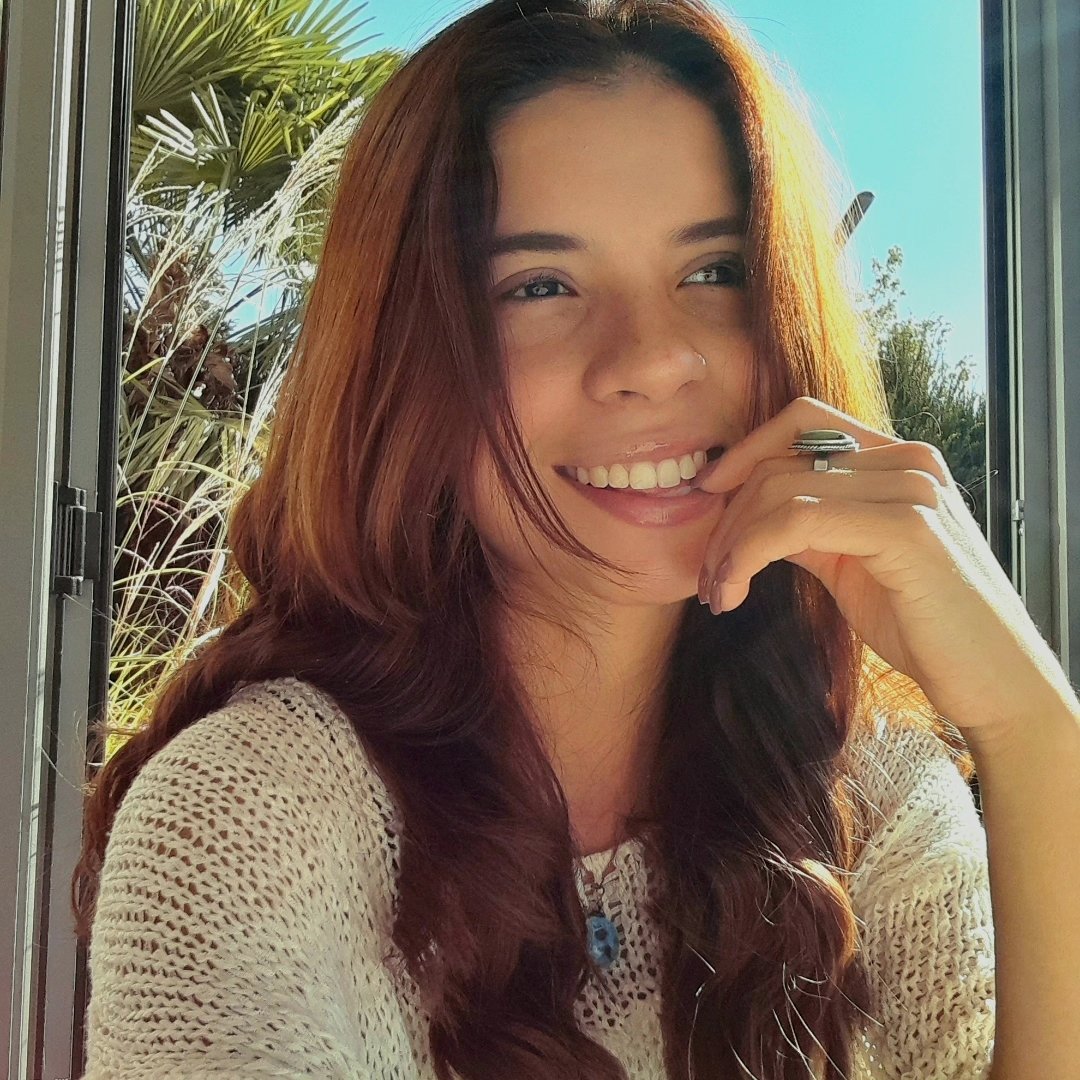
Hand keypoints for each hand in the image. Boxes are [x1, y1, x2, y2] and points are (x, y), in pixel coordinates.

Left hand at [692, 396, 1078, 738]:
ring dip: (731, 544)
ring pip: (779, 490)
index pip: (803, 420)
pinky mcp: (905, 527)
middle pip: (780, 459)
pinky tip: (736, 591)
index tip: (707, 494)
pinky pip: (795, 523)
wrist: (991, 680)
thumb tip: (749, 513)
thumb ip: (810, 526)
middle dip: (727, 517)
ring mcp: (910, 488)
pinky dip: (748, 555)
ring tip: (719, 591)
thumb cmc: (921, 624)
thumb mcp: (851, 562)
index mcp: (898, 460)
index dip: (746, 450)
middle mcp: (909, 460)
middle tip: (708, 573)